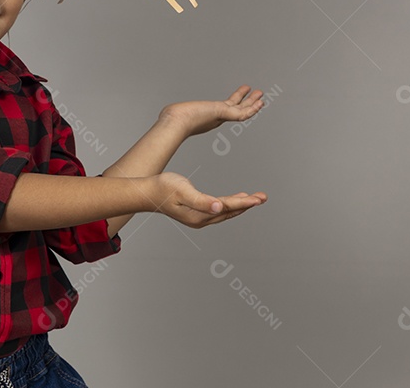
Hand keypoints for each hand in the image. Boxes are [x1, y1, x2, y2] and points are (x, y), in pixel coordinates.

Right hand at [147, 172, 265, 228]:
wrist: (146, 192)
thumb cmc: (162, 188)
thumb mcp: (182, 191)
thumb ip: (201, 201)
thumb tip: (219, 208)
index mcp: (199, 216)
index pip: (227, 207)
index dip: (244, 202)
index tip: (259, 199)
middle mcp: (201, 220)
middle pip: (230, 212)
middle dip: (248, 204)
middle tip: (263, 197)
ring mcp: (198, 218)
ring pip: (226, 212)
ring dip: (241, 204)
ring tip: (254, 198)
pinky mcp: (196, 213)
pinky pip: (219, 210)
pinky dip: (230, 204)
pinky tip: (234, 199)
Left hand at [159, 85, 264, 138]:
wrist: (176, 122)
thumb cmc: (174, 119)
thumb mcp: (178, 112)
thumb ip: (176, 112)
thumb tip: (166, 112)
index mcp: (208, 116)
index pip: (226, 109)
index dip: (235, 104)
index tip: (241, 98)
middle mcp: (216, 117)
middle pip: (236, 109)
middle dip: (247, 103)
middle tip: (257, 96)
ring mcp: (220, 117)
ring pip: (241, 111)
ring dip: (252, 103)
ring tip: (261, 95)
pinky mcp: (222, 114)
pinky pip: (241, 113)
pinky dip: (251, 109)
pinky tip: (259, 103)